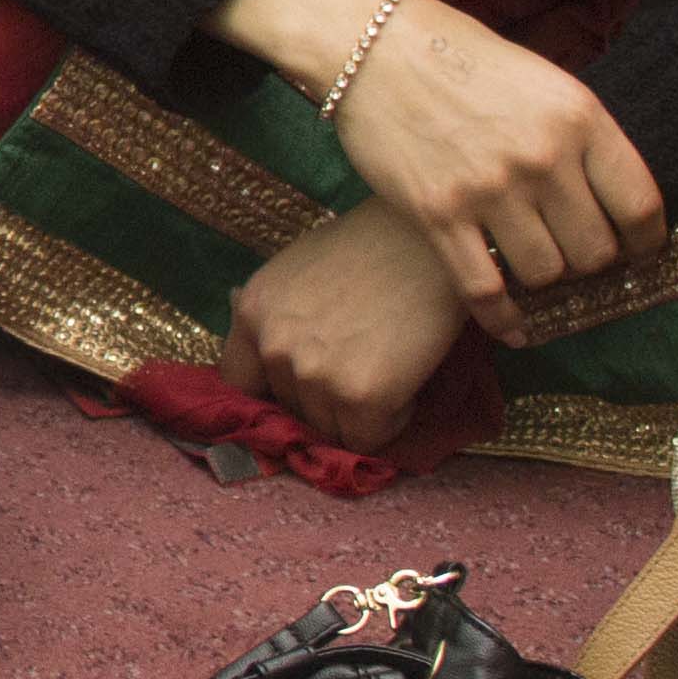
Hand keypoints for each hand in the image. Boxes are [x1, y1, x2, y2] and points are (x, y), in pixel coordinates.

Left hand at [221, 202, 468, 459]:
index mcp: (252, 311)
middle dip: (325, 396)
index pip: (241, 382)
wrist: (436, 239)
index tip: (305, 385)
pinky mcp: (359, 397)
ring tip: (391, 360)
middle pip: (292, 408)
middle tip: (367, 357)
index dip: (275, 388)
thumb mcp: (301, 271)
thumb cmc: (376, 246)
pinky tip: (408, 375)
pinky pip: (369, 438)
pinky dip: (393, 419)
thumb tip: (266, 357)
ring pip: (331, 428)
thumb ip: (279, 317)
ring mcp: (314, 374)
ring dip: (361, 410)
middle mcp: (273, 346)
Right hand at [322, 0, 663, 344]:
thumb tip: (611, 202)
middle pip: (594, 251)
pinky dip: (503, 317)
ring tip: (530, 264)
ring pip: (545, 274)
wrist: (373, 45)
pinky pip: (485, 290)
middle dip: (589, 264)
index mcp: (579, 118)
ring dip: (542, 278)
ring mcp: (490, 190)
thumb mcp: (543, 81)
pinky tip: (512, 325)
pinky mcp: (438, 215)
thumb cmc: (462, 58)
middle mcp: (543, 158)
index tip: (636, 253)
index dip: (644, 243)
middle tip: (573, 257)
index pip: (639, 206)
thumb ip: (579, 138)